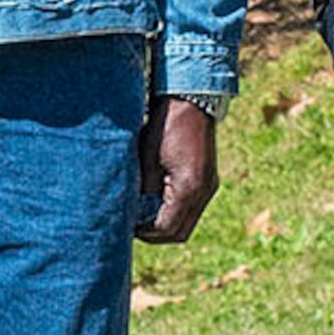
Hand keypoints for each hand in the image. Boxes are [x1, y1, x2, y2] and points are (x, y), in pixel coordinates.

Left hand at [133, 96, 220, 244]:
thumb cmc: (166, 125)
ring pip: (186, 222)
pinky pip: (190, 207)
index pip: (166, 229)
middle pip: (179, 233)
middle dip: (154, 234)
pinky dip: (172, 210)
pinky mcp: (206, 180)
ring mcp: (208, 187)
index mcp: (189, 188)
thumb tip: (131, 212)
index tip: (125, 228)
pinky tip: (153, 200)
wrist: (192, 100)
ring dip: (164, 223)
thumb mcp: (147, 158)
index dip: (144, 233)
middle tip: (131, 227)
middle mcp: (204, 192)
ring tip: (140, 214)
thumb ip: (141, 190)